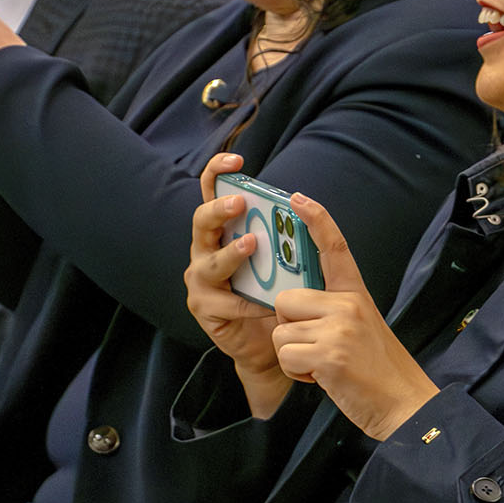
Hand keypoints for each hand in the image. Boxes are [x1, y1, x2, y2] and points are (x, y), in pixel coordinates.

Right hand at [184, 153, 289, 416]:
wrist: (270, 342)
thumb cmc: (276, 291)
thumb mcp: (283, 257)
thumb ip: (284, 233)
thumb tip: (303, 203)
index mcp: (223, 229)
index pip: (212, 192)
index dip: (218, 171)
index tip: (237, 161)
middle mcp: (205, 250)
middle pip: (201, 221)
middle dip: (218, 210)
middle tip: (239, 204)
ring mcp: (200, 280)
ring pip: (209, 263)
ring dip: (230, 254)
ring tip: (251, 245)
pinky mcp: (204, 309)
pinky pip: (224, 303)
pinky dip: (245, 302)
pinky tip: (263, 304)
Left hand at [273, 193, 438, 440]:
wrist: (403, 404)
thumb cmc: (377, 370)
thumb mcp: (359, 327)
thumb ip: (331, 310)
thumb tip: (291, 305)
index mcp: (356, 294)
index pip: (335, 249)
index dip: (316, 220)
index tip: (298, 198)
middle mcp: (348, 304)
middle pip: (285, 300)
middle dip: (288, 327)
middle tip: (315, 348)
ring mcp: (339, 327)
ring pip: (280, 330)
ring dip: (293, 354)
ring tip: (322, 365)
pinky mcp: (329, 353)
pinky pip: (285, 355)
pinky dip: (297, 372)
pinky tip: (321, 377)